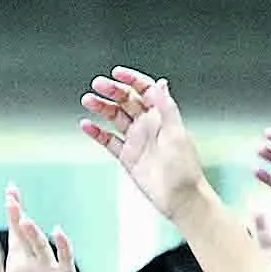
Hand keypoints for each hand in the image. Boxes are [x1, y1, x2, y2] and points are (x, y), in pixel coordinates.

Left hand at [0, 189, 83, 271]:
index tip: (5, 196)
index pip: (11, 236)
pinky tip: (57, 232)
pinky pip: (64, 258)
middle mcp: (34, 263)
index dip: (8, 217)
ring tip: (24, 221)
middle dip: (18, 214)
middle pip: (25, 233)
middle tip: (10, 194)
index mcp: (17, 267)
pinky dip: (62, 245)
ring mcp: (51, 269)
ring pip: (41, 245)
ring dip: (34, 233)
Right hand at [82, 68, 209, 221]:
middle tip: (97, 85)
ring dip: (101, 108)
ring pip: (115, 118)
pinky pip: (109, 141)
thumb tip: (161, 84)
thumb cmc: (184, 168)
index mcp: (162, 116)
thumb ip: (166, 108)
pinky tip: (86, 125)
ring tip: (88, 100)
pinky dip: (97, 133)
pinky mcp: (127, 157)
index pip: (145, 91)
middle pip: (126, 101)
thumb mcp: (176, 134)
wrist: (181, 198)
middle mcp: (148, 125)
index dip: (132, 80)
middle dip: (112, 91)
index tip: (117, 73)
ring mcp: (137, 140)